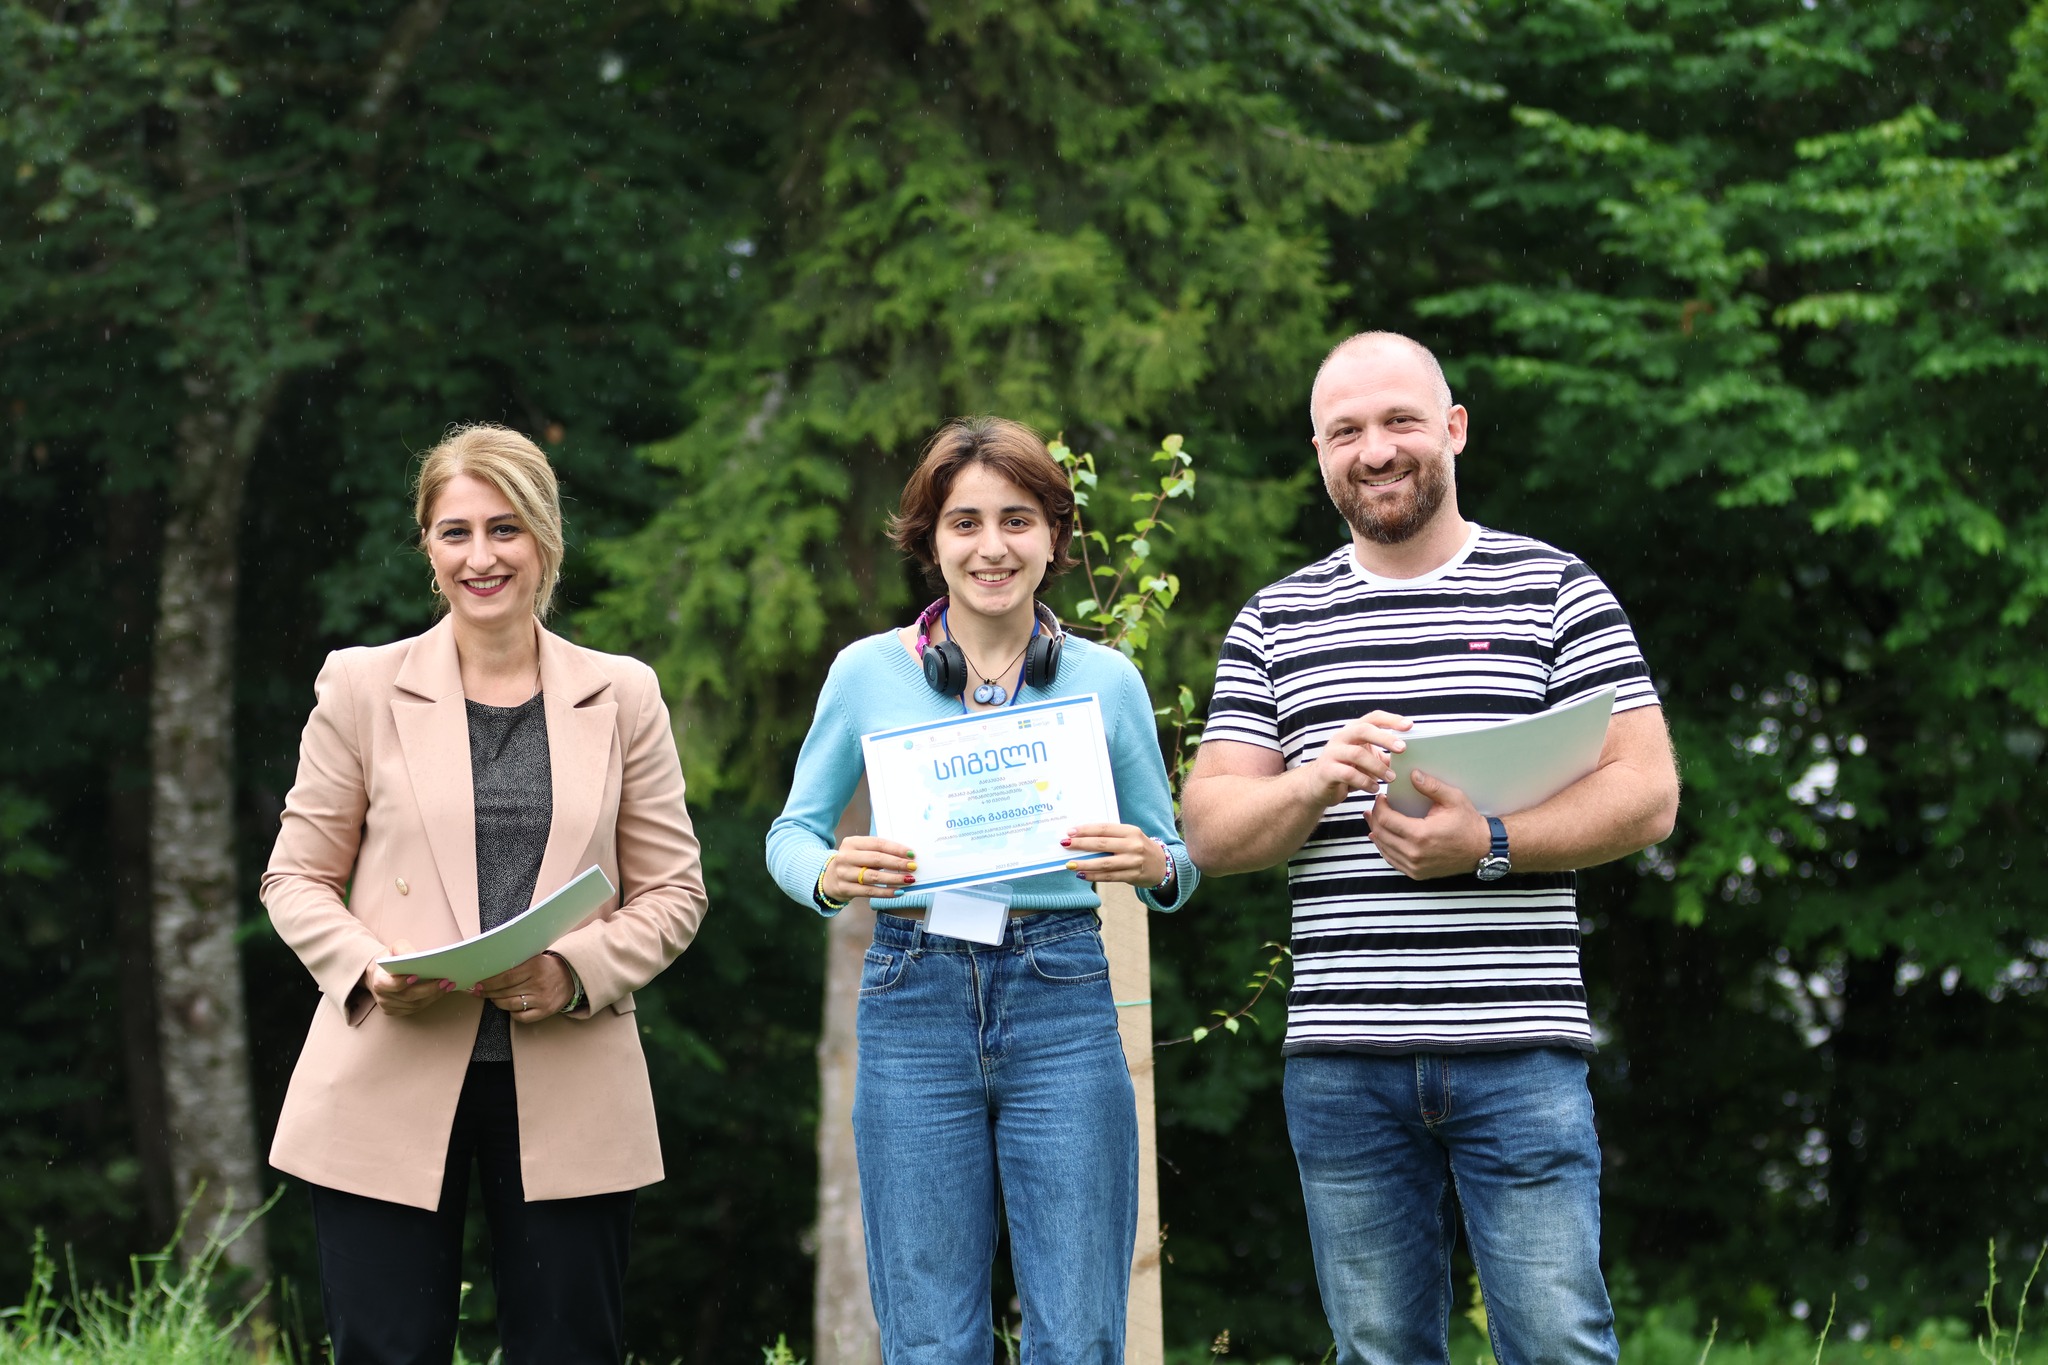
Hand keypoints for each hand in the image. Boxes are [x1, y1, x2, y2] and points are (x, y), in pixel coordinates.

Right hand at [362, 939, 452, 1017]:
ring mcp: (389, 1006)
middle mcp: (382, 996)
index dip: (403, 982)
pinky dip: (429, 1001)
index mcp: (379, 980)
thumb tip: (417, 956)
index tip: (417, 975)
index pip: (392, 985)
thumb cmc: (390, 958)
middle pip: (408, 997)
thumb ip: (404, 950)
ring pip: (414, 1005)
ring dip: (433, 996)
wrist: (379, 972)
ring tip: (448, 985)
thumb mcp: (395, 948)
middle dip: (428, 989)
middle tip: (445, 981)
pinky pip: (415, 1009)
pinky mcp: (396, 1011)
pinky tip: (441, 992)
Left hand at [474, 952, 574, 1022]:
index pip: (505, 976)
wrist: (571, 976)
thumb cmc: (547, 967)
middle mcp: (539, 983)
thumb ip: (516, 963)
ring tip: (493, 998)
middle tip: (479, 991)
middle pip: (505, 991)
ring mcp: (542, 999)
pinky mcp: (545, 1011)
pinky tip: (509, 1007)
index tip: (478, 983)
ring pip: (510, 1004)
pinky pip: (521, 1016)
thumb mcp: (534, 959)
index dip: (489, 982)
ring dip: (497, 1002)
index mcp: (535, 966)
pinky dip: (511, 1013)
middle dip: (488, 992)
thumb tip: (490, 971)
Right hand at [821, 836, 916, 900]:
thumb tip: (904, 857)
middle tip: (912, 867)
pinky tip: (898, 892)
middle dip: (897, 863)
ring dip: (894, 878)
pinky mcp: (845, 889)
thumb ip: (877, 851)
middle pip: (876, 859)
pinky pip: (869, 891)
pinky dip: (885, 892)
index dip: (896, 849)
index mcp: (851, 843)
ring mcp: (844, 874)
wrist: (827, 878)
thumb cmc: (851, 863)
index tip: (911, 854)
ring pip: (873, 877)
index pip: (877, 844)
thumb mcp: (859, 851)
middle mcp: (846, 857)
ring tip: (908, 879)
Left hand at [1062, 823, 1167, 886]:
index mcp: (1131, 831)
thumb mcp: (1130, 836)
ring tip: (1070, 864)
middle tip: (1065, 844)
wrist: (1162, 865)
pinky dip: (1094, 876)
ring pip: (1104, 863)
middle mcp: (1133, 845)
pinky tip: (1082, 874)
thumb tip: (1082, 838)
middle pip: (1102, 844)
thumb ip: (1111, 837)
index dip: (1086, 830)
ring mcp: (1133, 862)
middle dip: (1081, 844)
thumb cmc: (1139, 848)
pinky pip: (1109, 877)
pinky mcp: (1132, 876)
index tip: (1070, 832)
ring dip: (1084, 864)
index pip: (1104, 828)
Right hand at [1299, 711, 1412, 807]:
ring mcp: (1332, 753)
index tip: (1409, 725)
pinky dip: (1364, 782)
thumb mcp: (1367, 759)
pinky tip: (1374, 788)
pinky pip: (1349, 774)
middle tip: (1403, 748)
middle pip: (1364, 730)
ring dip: (1378, 767)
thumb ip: (1384, 756)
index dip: (1391, 720)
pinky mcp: (1327, 770)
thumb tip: (1411, 758)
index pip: (1373, 718)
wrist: (1317, 785)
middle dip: (1385, 738)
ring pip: (1357, 754)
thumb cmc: (1346, 769)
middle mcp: (1342, 737)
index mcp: (1353, 731)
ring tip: (1391, 778)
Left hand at [1365, 768, 1490, 879]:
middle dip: (1375, 818)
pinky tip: (1381, 838)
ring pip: (1384, 848)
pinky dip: (1384, 848)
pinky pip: (1392, 860)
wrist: (1482, 849)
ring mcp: (1415, 867)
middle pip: (1381, 834)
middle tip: (1375, 807)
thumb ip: (1431, 786)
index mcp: (1421, 835)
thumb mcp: (1453, 799)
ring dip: (1377, 832)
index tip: (1381, 798)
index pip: (1386, 820)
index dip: (1379, 807)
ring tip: (1374, 819)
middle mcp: (1415, 854)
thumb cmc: (1468, 823)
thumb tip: (1413, 775)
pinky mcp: (1417, 873)